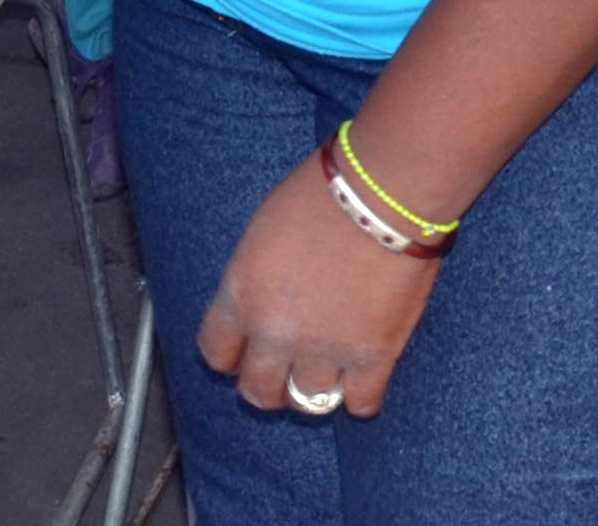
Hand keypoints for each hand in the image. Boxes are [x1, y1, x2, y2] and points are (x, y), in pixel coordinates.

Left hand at [196, 156, 440, 419]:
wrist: (381, 193)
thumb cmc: (324, 193)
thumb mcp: (264, 230)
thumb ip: (257, 276)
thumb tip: (264, 298)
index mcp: (242, 293)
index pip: (215, 352)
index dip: (231, 356)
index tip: (243, 353)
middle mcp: (274, 331)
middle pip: (257, 391)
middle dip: (269, 383)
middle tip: (285, 369)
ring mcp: (323, 349)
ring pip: (306, 403)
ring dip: (314, 390)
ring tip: (326, 373)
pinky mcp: (372, 357)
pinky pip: (360, 404)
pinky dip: (361, 396)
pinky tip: (363, 379)